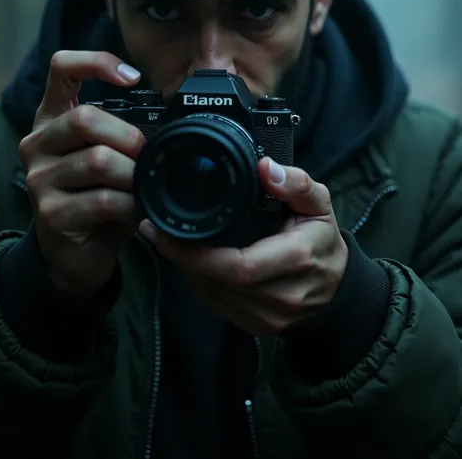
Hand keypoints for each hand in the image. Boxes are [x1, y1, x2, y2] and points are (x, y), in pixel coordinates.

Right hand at [19, 50, 144, 294]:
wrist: (74, 253)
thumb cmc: (96, 198)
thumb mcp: (107, 157)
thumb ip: (121, 134)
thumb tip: (169, 120)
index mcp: (52, 119)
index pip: (62, 68)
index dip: (96, 63)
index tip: (133, 77)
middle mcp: (37, 143)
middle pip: (85, 119)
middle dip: (129, 137)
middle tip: (147, 156)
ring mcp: (39, 179)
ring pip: (98, 161)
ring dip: (134, 175)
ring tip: (144, 187)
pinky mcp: (51, 212)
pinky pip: (102, 200)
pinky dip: (131, 204)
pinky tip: (137, 210)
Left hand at [141, 157, 347, 335]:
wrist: (338, 290)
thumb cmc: (323, 241)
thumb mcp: (319, 204)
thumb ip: (296, 183)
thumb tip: (265, 167)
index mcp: (295, 259)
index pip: (239, 265)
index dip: (197, 253)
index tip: (168, 231)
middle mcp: (280, 294)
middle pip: (217, 281)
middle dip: (182, 257)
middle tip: (156, 231)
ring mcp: (267, 317)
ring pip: (211, 295)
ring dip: (185, 269)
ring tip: (166, 241)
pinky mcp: (256, 327)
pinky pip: (216, 305)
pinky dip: (198, 282)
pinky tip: (188, 261)